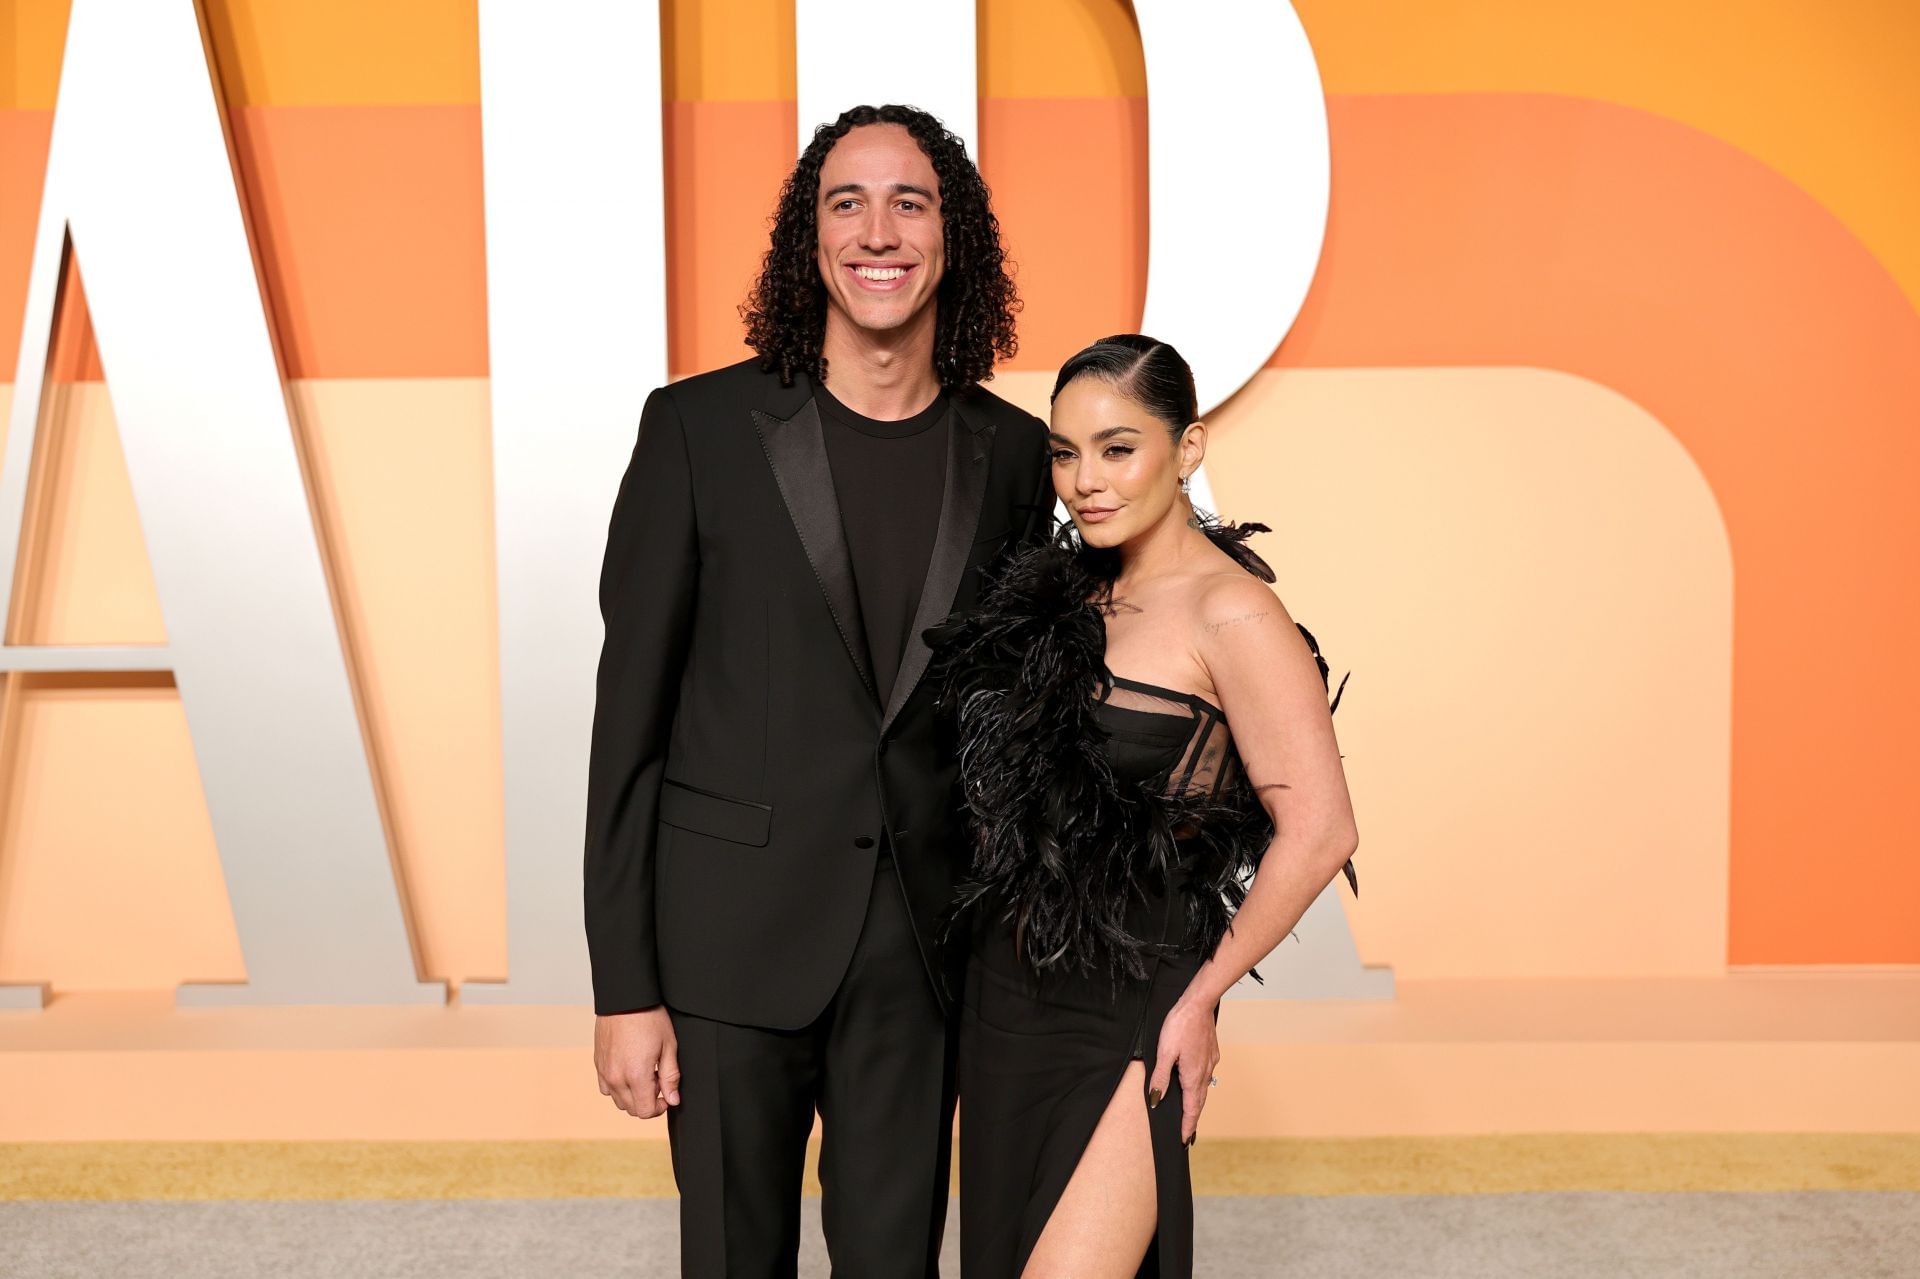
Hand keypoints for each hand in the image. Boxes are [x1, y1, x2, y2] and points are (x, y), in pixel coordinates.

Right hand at [595, 1006, 679, 1118]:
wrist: (625, 998)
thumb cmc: (649, 1018)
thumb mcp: (669, 1046)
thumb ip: (670, 1077)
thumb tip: (673, 1100)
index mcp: (636, 1075)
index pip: (645, 1111)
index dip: (659, 1108)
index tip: (666, 1095)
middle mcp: (616, 1077)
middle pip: (631, 1109)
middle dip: (647, 1101)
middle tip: (658, 1081)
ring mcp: (604, 1071)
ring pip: (618, 1100)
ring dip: (632, 1095)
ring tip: (644, 1074)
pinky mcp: (597, 1063)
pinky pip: (606, 1087)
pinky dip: (617, 1086)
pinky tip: (629, 1070)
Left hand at [1148, 994, 1219, 1144]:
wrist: (1198, 1004)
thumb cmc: (1180, 1025)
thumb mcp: (1164, 1052)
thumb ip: (1160, 1077)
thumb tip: (1156, 1099)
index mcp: (1192, 1076)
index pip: (1191, 1109)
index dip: (1187, 1126)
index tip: (1185, 1140)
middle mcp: (1204, 1072)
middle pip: (1199, 1102)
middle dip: (1193, 1119)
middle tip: (1188, 1134)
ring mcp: (1210, 1063)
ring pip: (1203, 1089)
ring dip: (1196, 1103)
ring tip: (1191, 1114)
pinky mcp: (1212, 1053)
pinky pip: (1206, 1076)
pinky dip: (1199, 1087)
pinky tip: (1195, 1084)